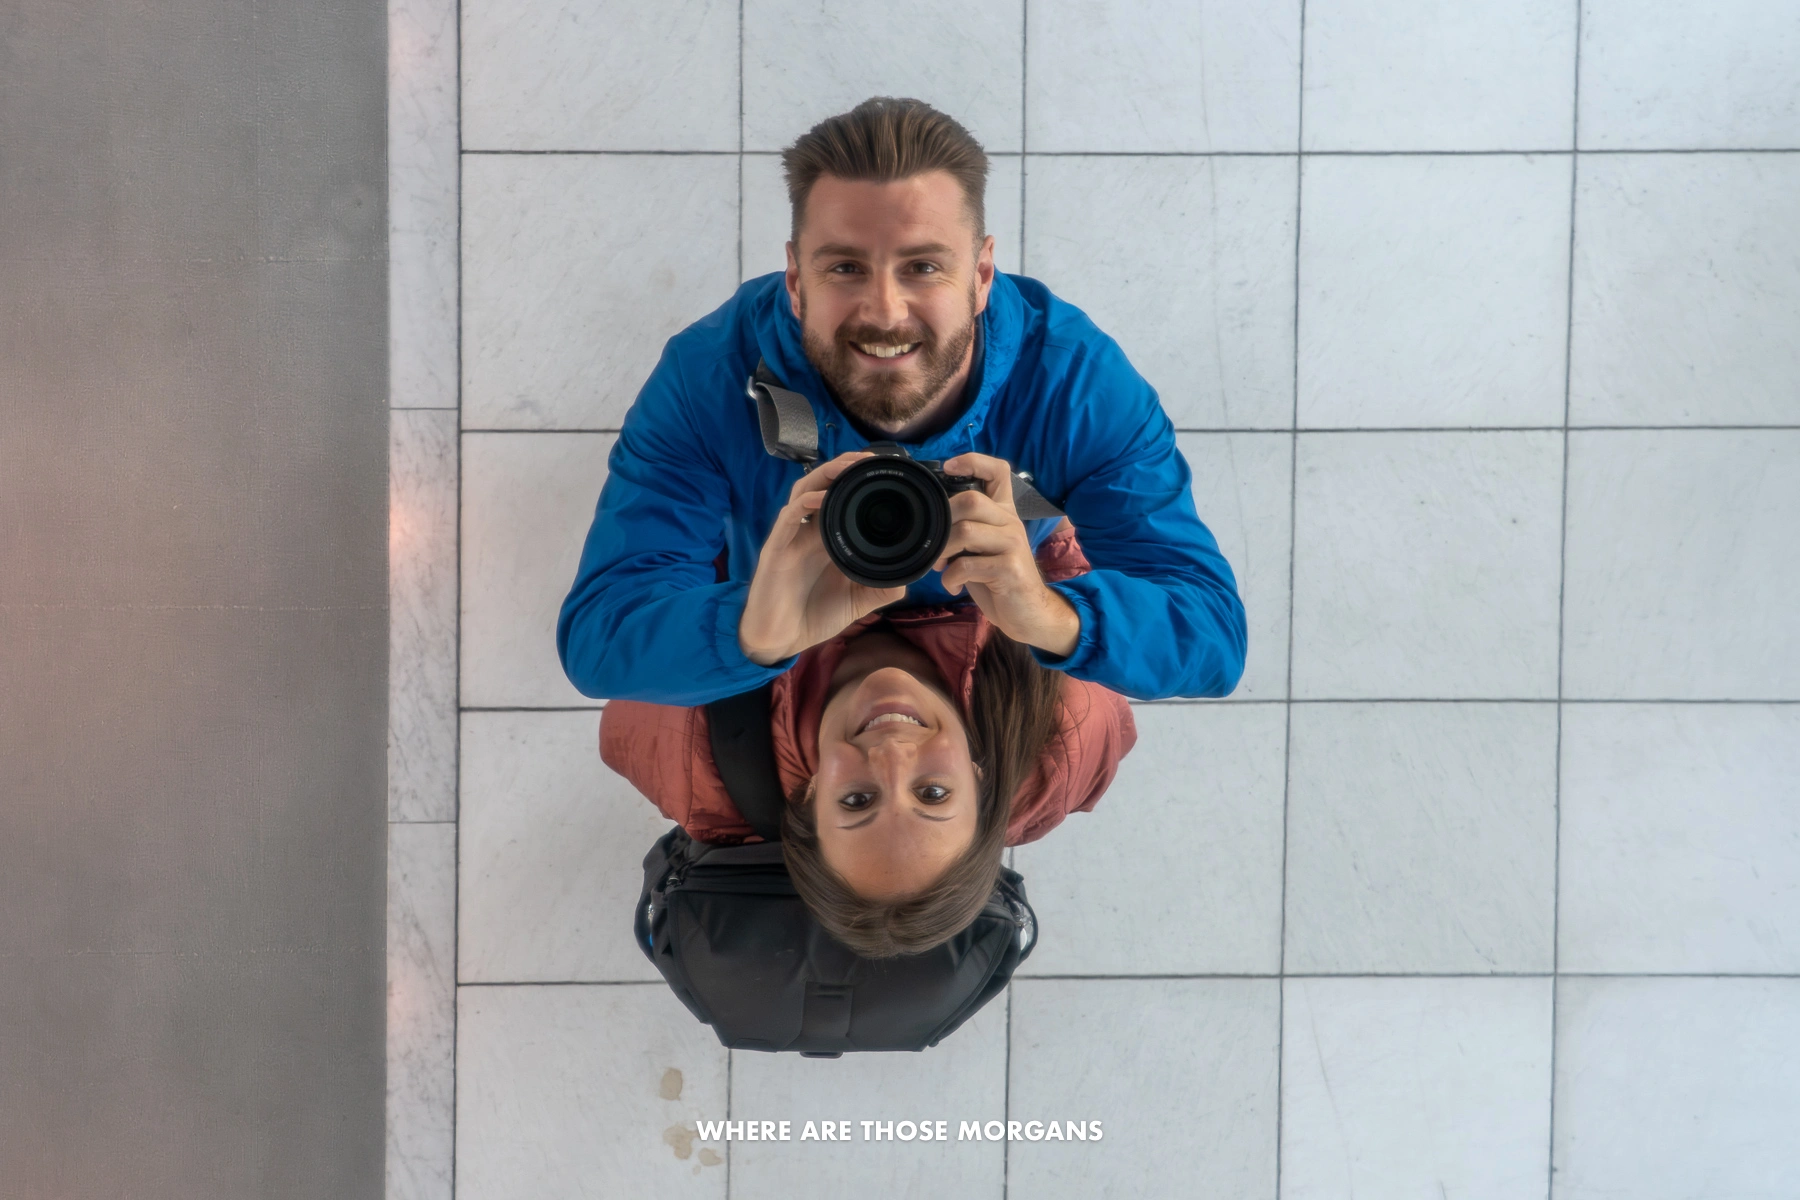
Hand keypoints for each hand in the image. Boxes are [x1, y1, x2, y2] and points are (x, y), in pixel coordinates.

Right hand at [737, 451, 907, 664]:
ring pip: (804, 491)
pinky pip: (788, 518)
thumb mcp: (857, 601)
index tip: (886, 469)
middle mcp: (810, 531)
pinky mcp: (777, 549)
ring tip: (849, 466)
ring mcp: (792, 537)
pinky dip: (803, 504)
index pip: (842, 497)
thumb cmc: (814, 615)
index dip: (859, 479)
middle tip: (870, 459)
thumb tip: (909, 578)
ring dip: (826, 475)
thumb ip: (881, 588)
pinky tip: (820, 499)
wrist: (782, 640)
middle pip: (823, 484)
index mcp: (828, 537)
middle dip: (844, 466)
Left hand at [932, 453, 1080, 657]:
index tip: (948, 467)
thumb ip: (965, 529)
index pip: (998, 471)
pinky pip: (968, 564)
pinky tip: (953, 586)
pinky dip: (951, 577)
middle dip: (943, 521)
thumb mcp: (982, 548)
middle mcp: (1011, 522)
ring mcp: (1013, 544)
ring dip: (943, 551)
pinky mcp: (1010, 569)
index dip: (973, 461)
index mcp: (1004, 512)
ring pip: (966, 531)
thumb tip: (929, 520)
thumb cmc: (999, 579)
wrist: (1027, 613)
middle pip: (972, 500)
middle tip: (935, 544)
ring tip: (940, 566)